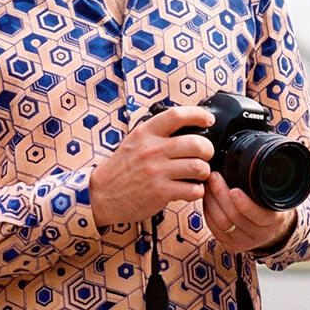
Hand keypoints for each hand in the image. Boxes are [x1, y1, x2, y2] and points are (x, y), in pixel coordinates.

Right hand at [89, 107, 215, 226]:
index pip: (177, 115)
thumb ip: (157, 133)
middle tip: (205, 155)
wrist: (100, 194)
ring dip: (204, 172)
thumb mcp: (135, 141)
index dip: (199, 115)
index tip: (208, 119)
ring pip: (198, 167)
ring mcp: (157, 172)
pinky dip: (197, 190)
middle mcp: (152, 150)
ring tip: (198, 174)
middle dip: (208, 150)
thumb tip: (188, 126)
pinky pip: (193, 189)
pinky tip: (190, 189)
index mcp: (146, 132)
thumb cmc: (121, 168)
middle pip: (196, 143)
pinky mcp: (160, 192)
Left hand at [200, 173, 294, 253]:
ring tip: (208, 185)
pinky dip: (208, 212)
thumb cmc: (270, 204)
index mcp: (275, 220)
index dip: (244, 203)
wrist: (271, 228)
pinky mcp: (232, 246)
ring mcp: (245, 243)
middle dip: (221, 194)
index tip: (234, 189)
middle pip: (234, 216)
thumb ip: (262, 183)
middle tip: (214, 176)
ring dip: (211, 201)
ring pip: (221, 223)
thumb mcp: (273, 194)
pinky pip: (214, 229)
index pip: (258, 214)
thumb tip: (243, 159)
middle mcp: (261, 235)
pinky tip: (207, 198)